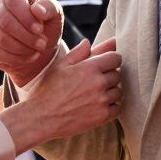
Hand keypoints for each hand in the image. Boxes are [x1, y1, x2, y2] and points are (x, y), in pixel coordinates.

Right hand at [0, 0, 62, 86]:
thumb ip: (50, 7)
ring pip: (0, 38)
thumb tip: (37, 10)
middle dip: (26, 35)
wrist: (39, 49)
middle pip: (5, 20)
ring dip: (23, 48)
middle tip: (42, 43)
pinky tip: (28, 56)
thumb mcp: (55, 15)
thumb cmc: (46, 27)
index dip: (26, 15)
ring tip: (37, 50)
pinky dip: (16, 58)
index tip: (40, 29)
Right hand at [0, 38, 121, 151]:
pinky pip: (117, 108)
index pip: (116, 58)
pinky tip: (98, 106)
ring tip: (95, 94)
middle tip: (95, 81)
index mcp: (89, 67)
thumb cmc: (48, 90)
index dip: (111, 60)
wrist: (42, 117)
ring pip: (118, 91)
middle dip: (109, 76)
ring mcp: (102, 100)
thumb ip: (78, 53)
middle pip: (118, 74)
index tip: (104, 65)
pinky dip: (111, 107)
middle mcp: (99, 83)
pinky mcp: (102, 116)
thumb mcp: (60, 66)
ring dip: (111, 91)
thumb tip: (88, 42)